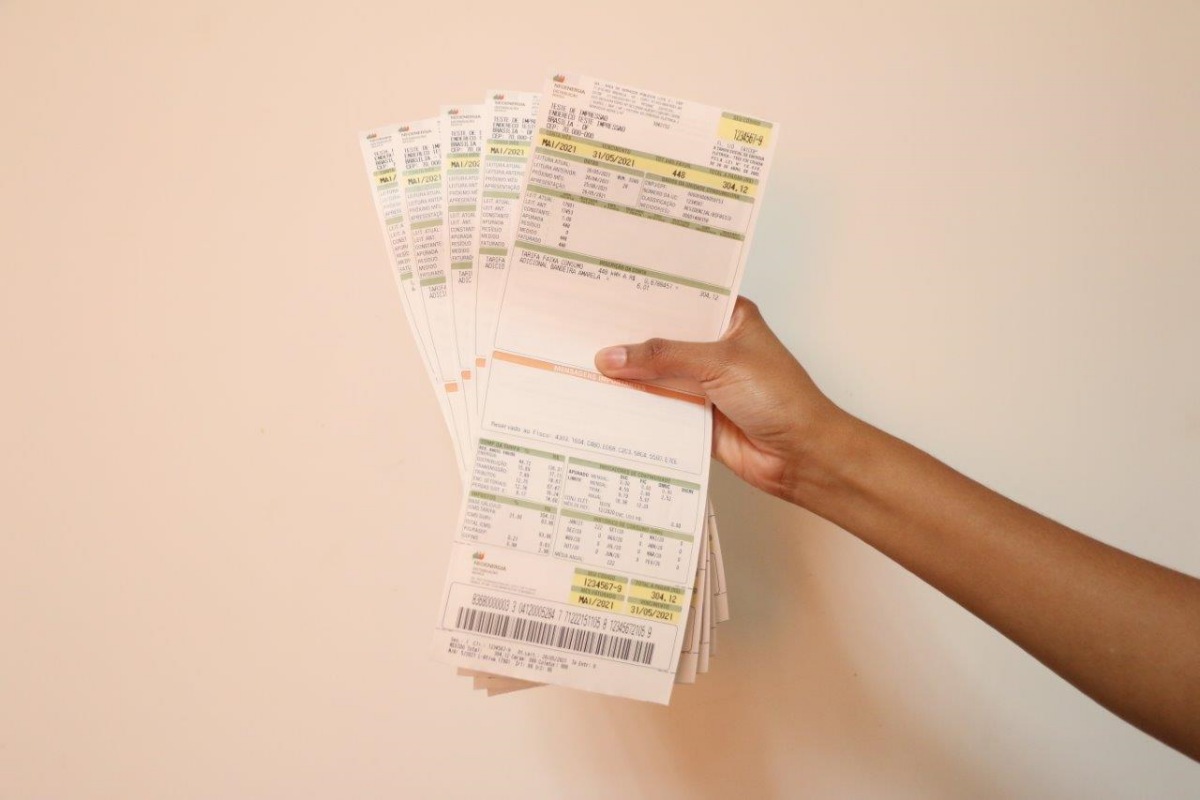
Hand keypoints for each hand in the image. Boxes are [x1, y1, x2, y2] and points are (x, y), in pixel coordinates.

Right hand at [594, 297, 847, 503]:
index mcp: (729, 317)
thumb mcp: (719, 363)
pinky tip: (602, 398)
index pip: (680, 298)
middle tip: (581, 327)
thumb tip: (613, 356)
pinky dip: (636, 405)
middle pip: (663, 338)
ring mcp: (703, 382)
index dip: (645, 296)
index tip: (605, 289)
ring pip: (656, 374)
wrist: (802, 456)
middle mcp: (714, 346)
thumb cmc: (780, 398)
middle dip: (629, 337)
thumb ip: (664, 357)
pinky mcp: (695, 415)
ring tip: (580, 360)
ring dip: (629, 374)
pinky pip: (658, 407)